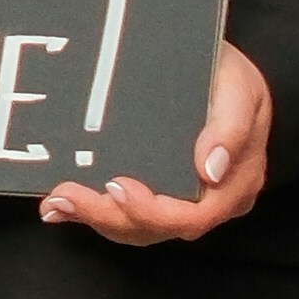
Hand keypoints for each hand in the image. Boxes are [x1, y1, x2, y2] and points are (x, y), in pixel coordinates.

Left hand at [41, 32, 275, 245]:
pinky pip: (124, 214)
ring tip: (57, 201)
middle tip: (66, 195)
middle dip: (108, 215)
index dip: (151, 211)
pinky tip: (59, 204)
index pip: (192, 216)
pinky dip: (92, 211)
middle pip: (156, 227)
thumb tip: (211, 169)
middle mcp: (208, 203)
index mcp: (234, 186)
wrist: (219, 70)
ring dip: (94, 216)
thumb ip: (231, 126)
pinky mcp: (156, 194)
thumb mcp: (242, 89)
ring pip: (135, 227)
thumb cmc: (232, 80)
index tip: (116, 186)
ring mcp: (180, 202)